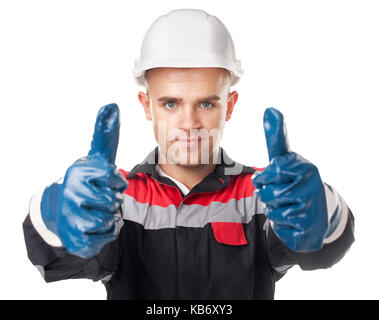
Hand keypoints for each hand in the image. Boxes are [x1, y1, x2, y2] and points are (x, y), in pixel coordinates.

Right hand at [41, 103, 127, 257]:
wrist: (65, 210)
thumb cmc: (89, 181)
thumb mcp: (98, 157)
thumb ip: (105, 134)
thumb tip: (111, 105)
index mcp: (79, 172)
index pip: (115, 180)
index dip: (115, 182)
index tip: (103, 180)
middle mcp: (72, 194)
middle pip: (113, 201)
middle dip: (111, 200)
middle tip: (98, 197)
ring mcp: (72, 218)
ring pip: (110, 218)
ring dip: (110, 215)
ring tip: (96, 210)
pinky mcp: (77, 240)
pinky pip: (108, 235)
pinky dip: (107, 230)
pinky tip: (95, 224)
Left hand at [252, 108, 328, 251]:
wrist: (313, 216)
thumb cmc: (293, 182)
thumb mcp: (285, 159)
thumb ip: (276, 138)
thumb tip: (270, 109)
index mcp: (303, 165)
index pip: (273, 169)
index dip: (266, 177)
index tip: (276, 176)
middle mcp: (310, 182)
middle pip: (265, 188)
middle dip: (265, 192)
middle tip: (280, 191)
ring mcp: (311, 203)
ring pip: (270, 205)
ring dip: (272, 206)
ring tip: (286, 203)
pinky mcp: (308, 222)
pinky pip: (277, 220)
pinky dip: (279, 220)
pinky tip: (292, 216)